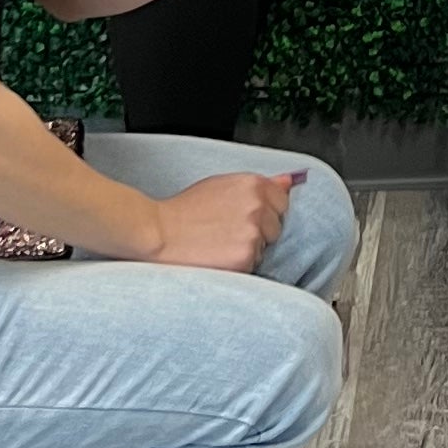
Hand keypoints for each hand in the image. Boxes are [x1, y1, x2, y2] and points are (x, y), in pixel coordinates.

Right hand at [147, 167, 300, 270]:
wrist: (159, 233)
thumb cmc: (185, 211)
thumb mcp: (222, 186)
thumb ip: (259, 185)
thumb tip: (289, 181)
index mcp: (254, 184)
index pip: (282, 202)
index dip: (265, 212)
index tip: (246, 217)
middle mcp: (258, 207)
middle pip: (276, 227)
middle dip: (259, 232)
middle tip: (228, 233)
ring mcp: (253, 233)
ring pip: (265, 248)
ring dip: (249, 250)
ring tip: (221, 245)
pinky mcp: (245, 258)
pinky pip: (253, 265)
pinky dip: (240, 266)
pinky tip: (218, 257)